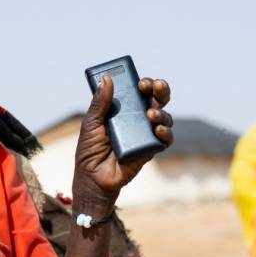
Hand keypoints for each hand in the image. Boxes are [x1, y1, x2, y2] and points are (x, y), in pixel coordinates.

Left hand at [71, 76, 172, 212]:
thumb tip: (106, 79)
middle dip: (161, 90)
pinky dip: (165, 133)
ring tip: (150, 115)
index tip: (141, 82)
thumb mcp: (91, 123)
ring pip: (165, 117)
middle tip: (156, 87)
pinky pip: (166, 139)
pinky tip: (157, 130)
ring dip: (161, 113)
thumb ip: (99, 103)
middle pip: (157, 100)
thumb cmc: (90, 150)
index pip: (140, 91)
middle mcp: (138, 119)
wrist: (93, 177)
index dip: (145, 84)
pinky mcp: (151, 149)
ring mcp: (146, 134)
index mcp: (125, 109)